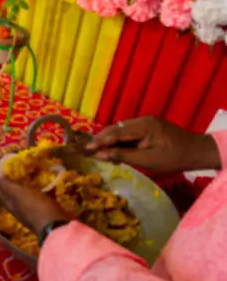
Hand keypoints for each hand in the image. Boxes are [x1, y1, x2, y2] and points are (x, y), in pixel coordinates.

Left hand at [0, 177, 70, 235]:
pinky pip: (40, 197)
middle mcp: (17, 208)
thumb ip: (6, 186)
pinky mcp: (44, 210)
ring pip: (24, 196)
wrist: (55, 225)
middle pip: (9, 194)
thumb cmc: (34, 207)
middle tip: (13, 169)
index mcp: (9, 203)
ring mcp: (30, 210)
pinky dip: (41, 189)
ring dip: (25, 185)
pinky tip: (47, 182)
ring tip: (29, 173)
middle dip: (9, 182)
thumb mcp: (17, 194)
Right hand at [87, 116, 219, 172]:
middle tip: (86, 150)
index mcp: (143, 126)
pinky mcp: (146, 127)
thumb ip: (122, 156)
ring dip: (108, 140)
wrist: (196, 152)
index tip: (85, 149)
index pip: (116, 133)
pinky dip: (118, 140)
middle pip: (115, 128)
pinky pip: (127, 132)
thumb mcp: (147, 160)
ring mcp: (144, 122)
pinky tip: (111, 149)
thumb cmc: (173, 158)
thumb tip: (100, 155)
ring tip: (95, 151)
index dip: (99, 141)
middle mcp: (142, 120)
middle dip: (100, 139)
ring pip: (120, 130)